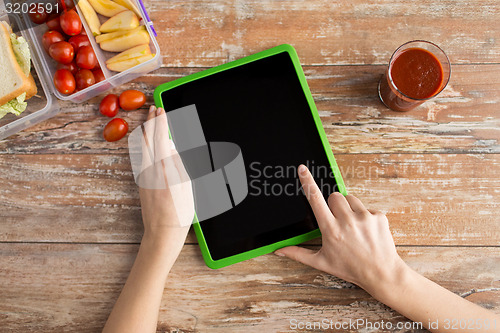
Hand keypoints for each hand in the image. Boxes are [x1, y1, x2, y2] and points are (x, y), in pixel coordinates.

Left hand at [138, 106, 193, 251]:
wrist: (162, 234)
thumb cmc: (179, 214)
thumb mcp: (187, 187)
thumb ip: (179, 164)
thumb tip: (170, 147)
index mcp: (164, 170)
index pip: (160, 139)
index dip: (161, 123)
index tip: (162, 110)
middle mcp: (150, 171)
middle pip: (148, 140)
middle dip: (150, 122)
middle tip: (153, 108)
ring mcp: (144, 177)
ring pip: (142, 148)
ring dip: (146, 132)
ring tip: (149, 120)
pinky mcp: (142, 183)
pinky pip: (142, 157)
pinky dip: (145, 145)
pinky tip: (148, 142)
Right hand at [275, 164, 406, 295]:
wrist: (381, 273)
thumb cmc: (350, 268)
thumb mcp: (321, 262)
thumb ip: (298, 253)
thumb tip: (279, 250)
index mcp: (330, 230)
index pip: (315, 199)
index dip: (307, 182)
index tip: (303, 169)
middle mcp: (347, 221)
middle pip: (334, 196)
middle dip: (333, 205)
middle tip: (337, 221)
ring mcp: (364, 218)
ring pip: (350, 198)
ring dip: (349, 208)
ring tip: (352, 226)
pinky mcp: (378, 216)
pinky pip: (366, 207)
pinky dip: (365, 216)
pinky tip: (365, 230)